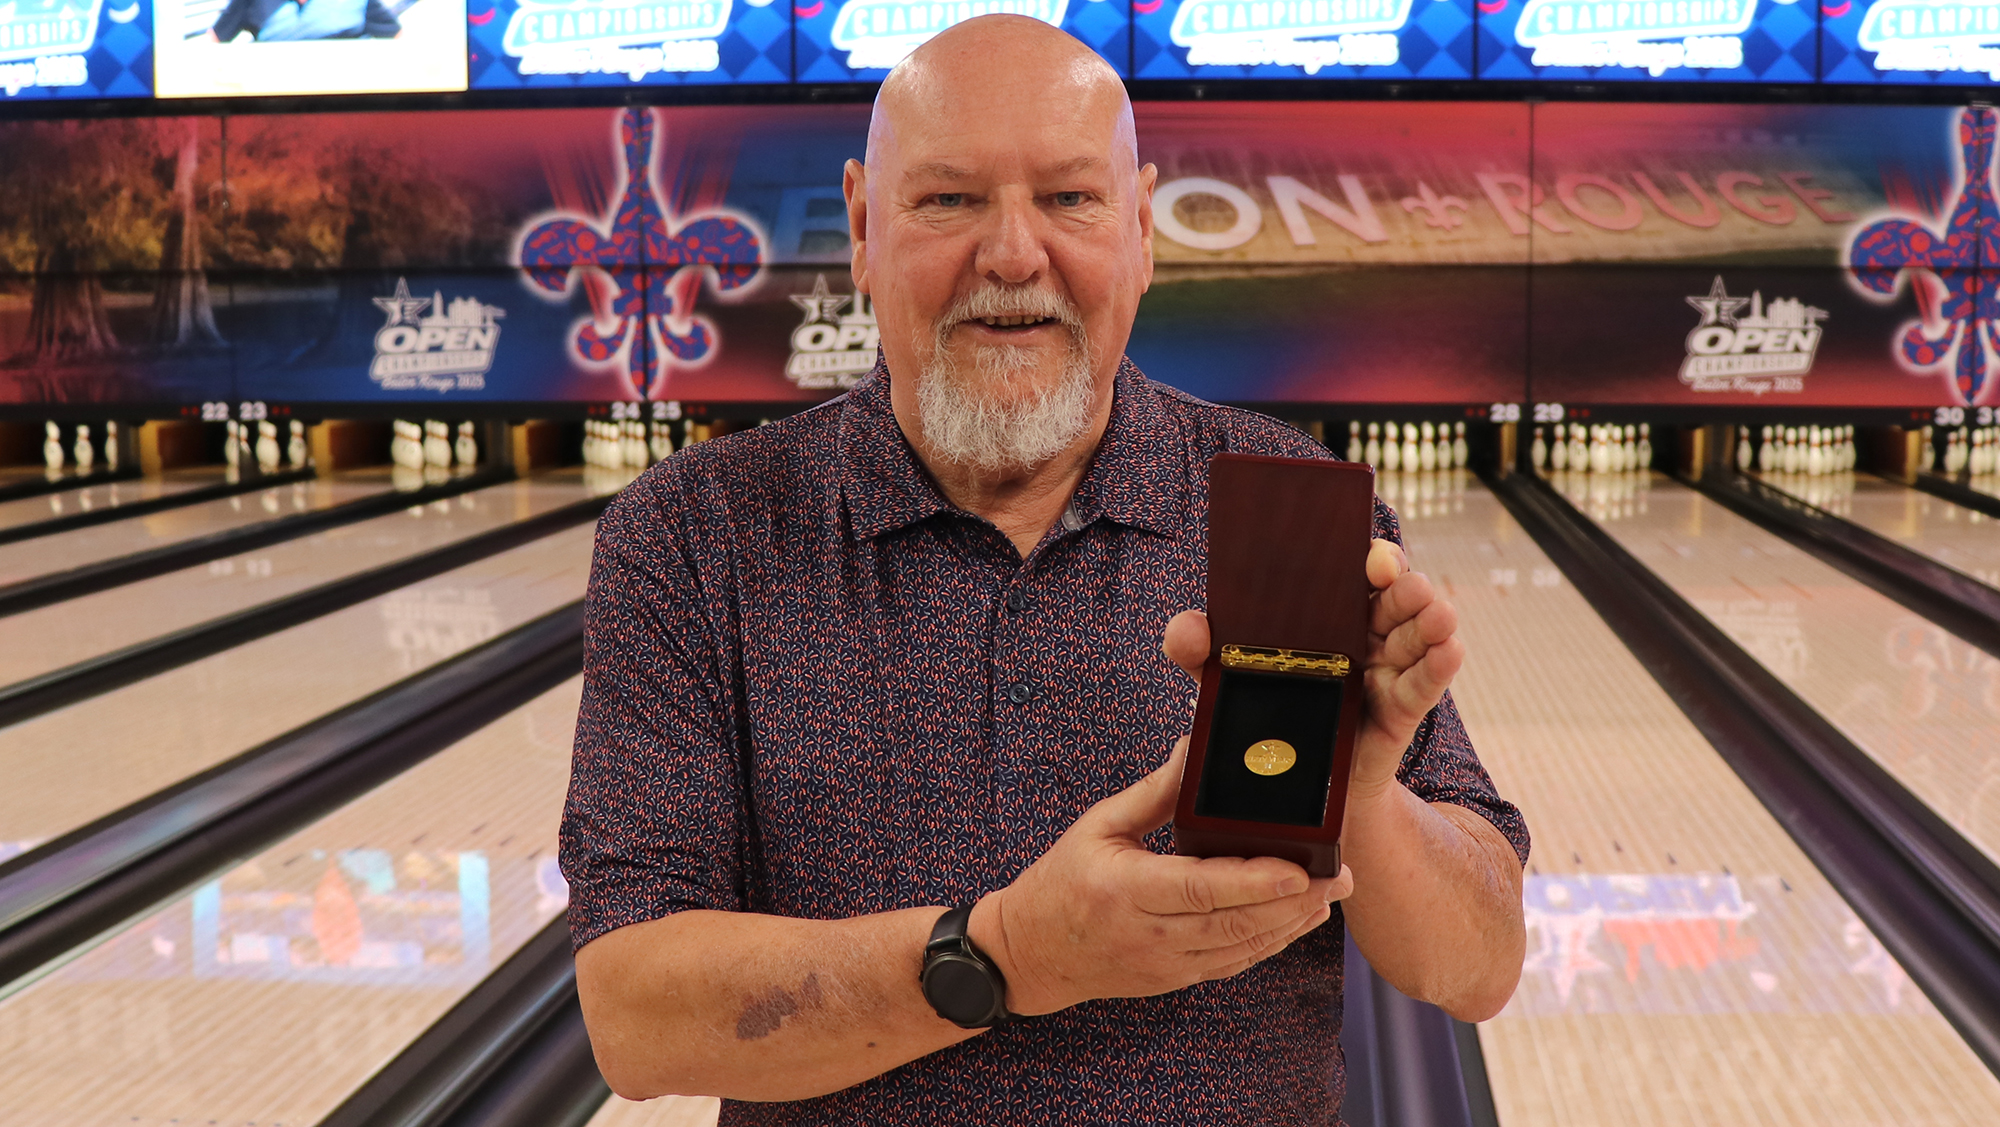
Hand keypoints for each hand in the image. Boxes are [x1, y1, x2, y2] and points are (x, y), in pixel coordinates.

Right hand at [968, 736, 1345, 1016]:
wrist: (1031, 954)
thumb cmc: (1061, 881)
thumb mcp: (1097, 827)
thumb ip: (1152, 794)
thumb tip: (1194, 749)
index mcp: (1125, 889)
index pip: (1199, 888)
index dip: (1253, 882)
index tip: (1298, 868)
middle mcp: (1148, 934)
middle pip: (1233, 923)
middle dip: (1293, 902)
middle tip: (1339, 875)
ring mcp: (1165, 964)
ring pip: (1241, 948)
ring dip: (1291, 924)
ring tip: (1332, 893)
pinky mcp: (1176, 979)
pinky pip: (1233, 964)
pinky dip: (1270, 943)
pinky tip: (1299, 920)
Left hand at [1160, 536, 1461, 808]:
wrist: (1290, 781)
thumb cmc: (1263, 712)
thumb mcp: (1221, 677)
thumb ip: (1195, 650)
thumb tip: (1186, 628)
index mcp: (1330, 612)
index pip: (1356, 571)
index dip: (1369, 557)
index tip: (1368, 557)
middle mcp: (1365, 632)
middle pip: (1393, 597)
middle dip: (1402, 586)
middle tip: (1402, 581)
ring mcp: (1387, 668)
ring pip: (1416, 635)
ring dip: (1430, 621)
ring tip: (1436, 613)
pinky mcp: (1399, 710)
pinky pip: (1425, 685)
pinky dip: (1440, 666)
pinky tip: (1450, 649)